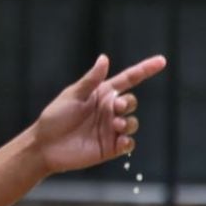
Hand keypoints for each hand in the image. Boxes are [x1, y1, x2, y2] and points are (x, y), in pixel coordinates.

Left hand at [32, 54, 167, 174]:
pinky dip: (127, 141)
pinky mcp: (110, 147)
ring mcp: (110, 129)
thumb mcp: (73, 95)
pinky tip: (120, 140)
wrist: (44, 146)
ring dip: (128, 122)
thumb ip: (91, 80)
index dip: (145, 70)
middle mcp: (109, 110)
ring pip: (132, 123)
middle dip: (128, 103)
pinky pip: (128, 144)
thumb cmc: (55, 117)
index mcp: (102, 94)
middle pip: (131, 102)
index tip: (161, 61)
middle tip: (116, 107)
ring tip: (116, 124)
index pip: (128, 80)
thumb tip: (104, 58)